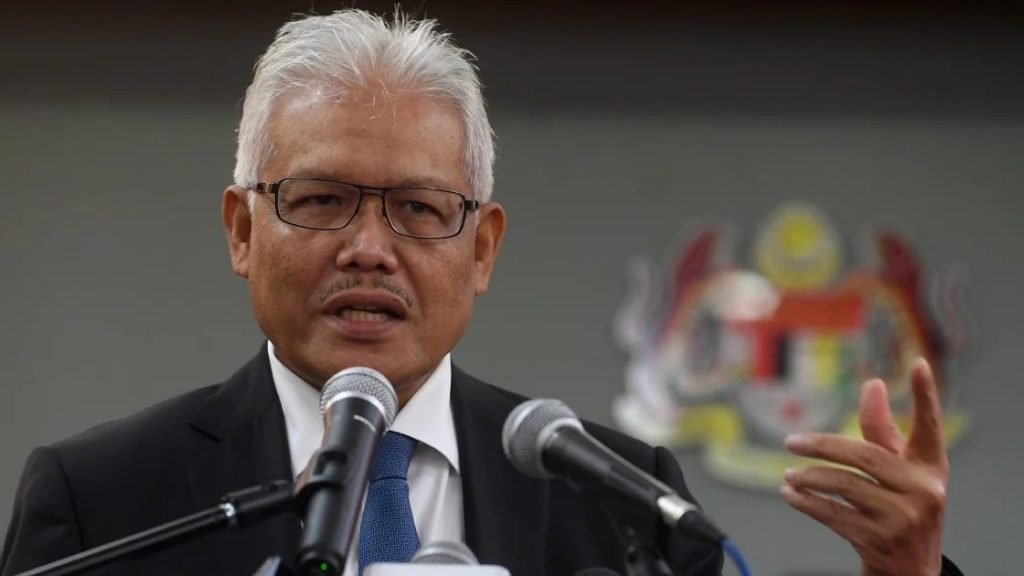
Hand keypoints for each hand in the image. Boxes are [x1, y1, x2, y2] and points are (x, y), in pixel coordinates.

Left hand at [781, 358, 948, 575]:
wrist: (909, 569)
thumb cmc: (902, 506)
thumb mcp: (900, 470)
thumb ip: (883, 430)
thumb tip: (872, 385)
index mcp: (932, 467)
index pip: (930, 426)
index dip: (926, 395)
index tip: (919, 363)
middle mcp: (924, 490)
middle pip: (864, 455)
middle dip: (822, 445)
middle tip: (792, 441)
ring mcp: (903, 517)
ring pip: (844, 486)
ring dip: (808, 477)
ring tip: (790, 474)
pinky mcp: (880, 540)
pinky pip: (833, 514)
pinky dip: (807, 502)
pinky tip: (791, 493)